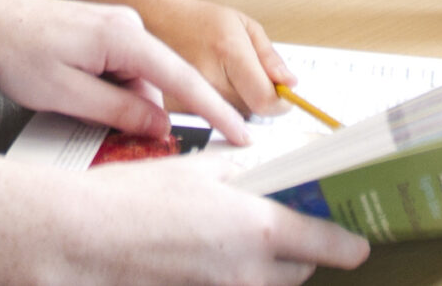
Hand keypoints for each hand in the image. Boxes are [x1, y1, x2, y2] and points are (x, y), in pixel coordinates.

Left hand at [0, 0, 253, 145]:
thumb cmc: (16, 53)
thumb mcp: (67, 96)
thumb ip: (120, 112)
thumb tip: (161, 125)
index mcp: (126, 37)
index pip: (184, 80)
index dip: (216, 112)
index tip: (241, 135)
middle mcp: (129, 24)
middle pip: (157, 83)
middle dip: (138, 113)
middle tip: (94, 122)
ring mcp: (116, 24)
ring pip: (135, 79)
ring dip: (114, 101)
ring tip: (64, 96)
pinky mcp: (103, 30)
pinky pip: (120, 68)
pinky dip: (107, 89)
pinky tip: (72, 90)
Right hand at [67, 156, 370, 285]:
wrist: (82, 239)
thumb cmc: (132, 200)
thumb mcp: (197, 168)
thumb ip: (245, 168)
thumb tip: (275, 166)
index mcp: (257, 229)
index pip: (327, 245)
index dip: (348, 243)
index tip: (358, 241)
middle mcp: (248, 273)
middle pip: (301, 271)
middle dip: (303, 250)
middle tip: (290, 223)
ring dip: (270, 266)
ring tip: (242, 235)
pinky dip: (237, 278)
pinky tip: (211, 253)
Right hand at [145, 0, 293, 119]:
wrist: (159, 21)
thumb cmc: (203, 21)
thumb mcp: (244, 25)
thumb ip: (269, 56)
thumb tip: (289, 83)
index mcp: (229, 51)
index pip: (264, 98)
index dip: (280, 104)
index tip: (284, 98)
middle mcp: (208, 77)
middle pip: (251, 112)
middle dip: (259, 99)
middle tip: (252, 79)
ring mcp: (190, 95)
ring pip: (233, 119)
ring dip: (239, 106)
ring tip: (228, 79)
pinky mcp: (179, 107)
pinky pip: (213, 119)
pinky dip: (219, 110)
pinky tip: (213, 88)